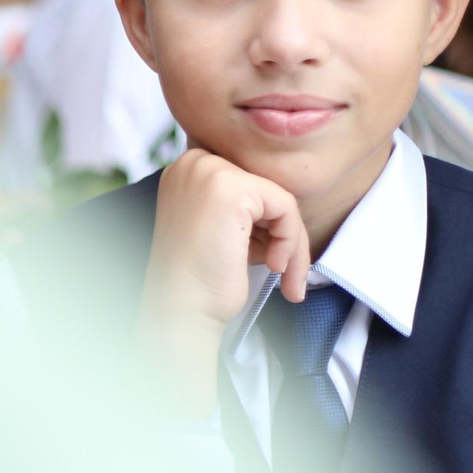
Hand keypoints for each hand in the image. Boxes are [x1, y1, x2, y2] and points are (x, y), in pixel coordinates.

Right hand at [140, 147, 310, 331]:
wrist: (181, 309)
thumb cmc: (199, 279)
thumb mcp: (218, 227)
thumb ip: (243, 206)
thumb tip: (283, 203)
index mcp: (186, 170)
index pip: (250, 184)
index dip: (265, 222)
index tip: (269, 255)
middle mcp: (193, 163)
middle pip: (266, 189)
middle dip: (282, 232)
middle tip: (283, 268)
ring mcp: (210, 172)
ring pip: (280, 199)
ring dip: (291, 241)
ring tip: (283, 273)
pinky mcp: (233, 190)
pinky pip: (286, 207)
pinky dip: (290, 241)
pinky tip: (275, 266)